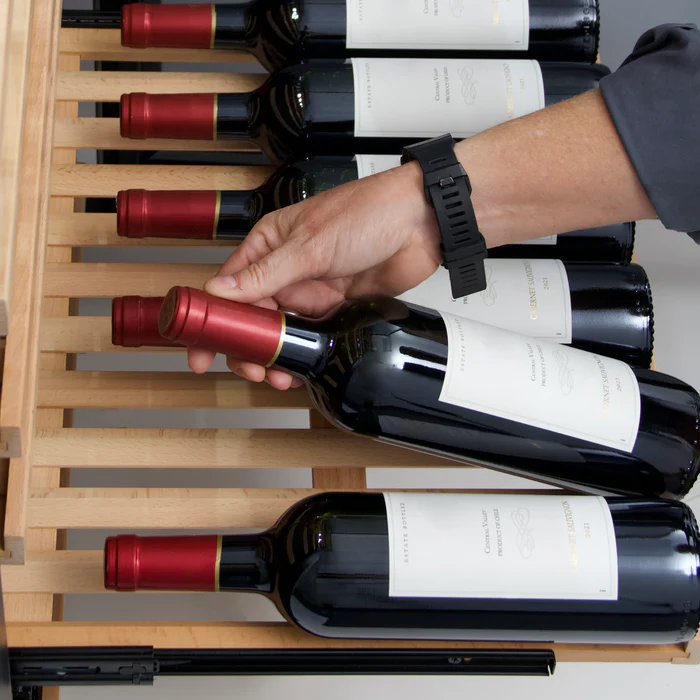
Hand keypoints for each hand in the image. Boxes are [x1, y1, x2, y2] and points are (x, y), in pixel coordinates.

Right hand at [188, 161, 441, 387]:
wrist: (422, 224)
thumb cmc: (368, 213)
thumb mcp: (310, 245)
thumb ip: (265, 274)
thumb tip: (221, 292)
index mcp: (269, 245)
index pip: (228, 286)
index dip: (211, 318)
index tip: (200, 346)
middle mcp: (286, 269)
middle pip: (252, 316)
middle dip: (246, 347)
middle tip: (249, 369)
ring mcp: (312, 290)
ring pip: (281, 331)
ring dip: (275, 356)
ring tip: (276, 374)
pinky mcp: (336, 307)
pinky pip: (311, 336)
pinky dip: (303, 354)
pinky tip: (300, 368)